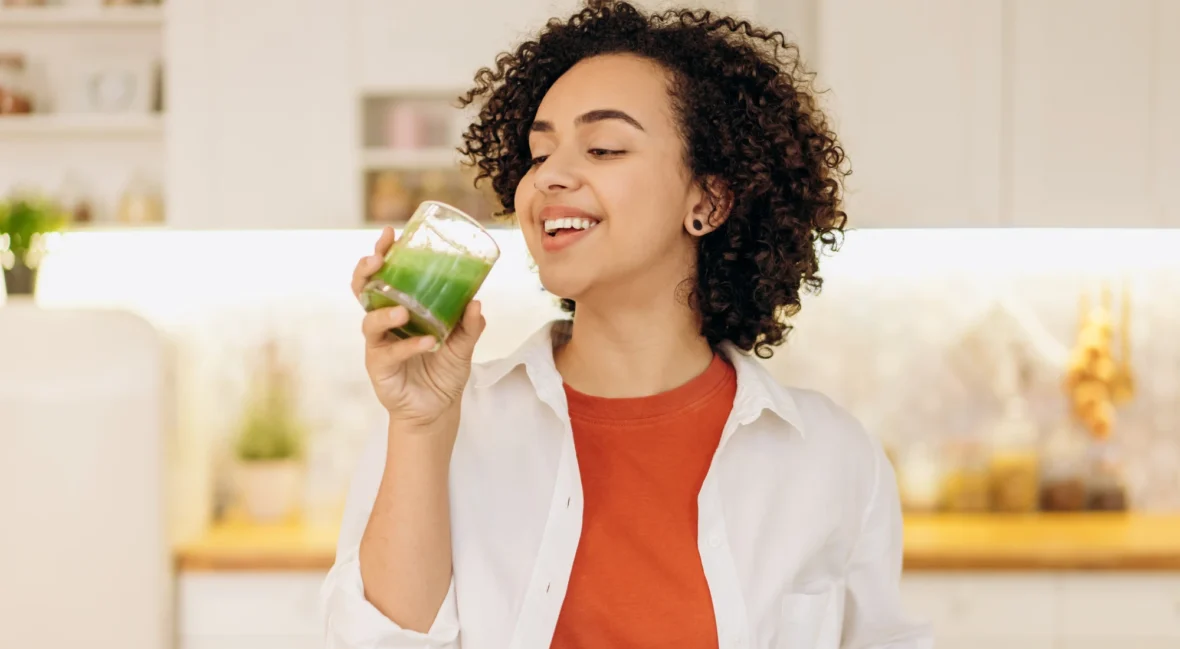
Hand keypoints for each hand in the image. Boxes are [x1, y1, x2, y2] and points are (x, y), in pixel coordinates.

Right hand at [353, 227, 486, 426]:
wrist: (438, 409)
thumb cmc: (444, 370)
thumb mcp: (463, 345)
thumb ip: (470, 325)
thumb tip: (476, 302)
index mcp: (398, 308)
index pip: (384, 275)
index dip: (383, 253)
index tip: (390, 234)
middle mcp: (383, 324)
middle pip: (363, 291)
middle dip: (366, 272)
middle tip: (377, 260)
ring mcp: (378, 345)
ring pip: (369, 322)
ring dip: (384, 312)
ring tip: (403, 310)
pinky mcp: (379, 368)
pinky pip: (390, 353)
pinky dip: (408, 346)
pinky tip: (426, 342)